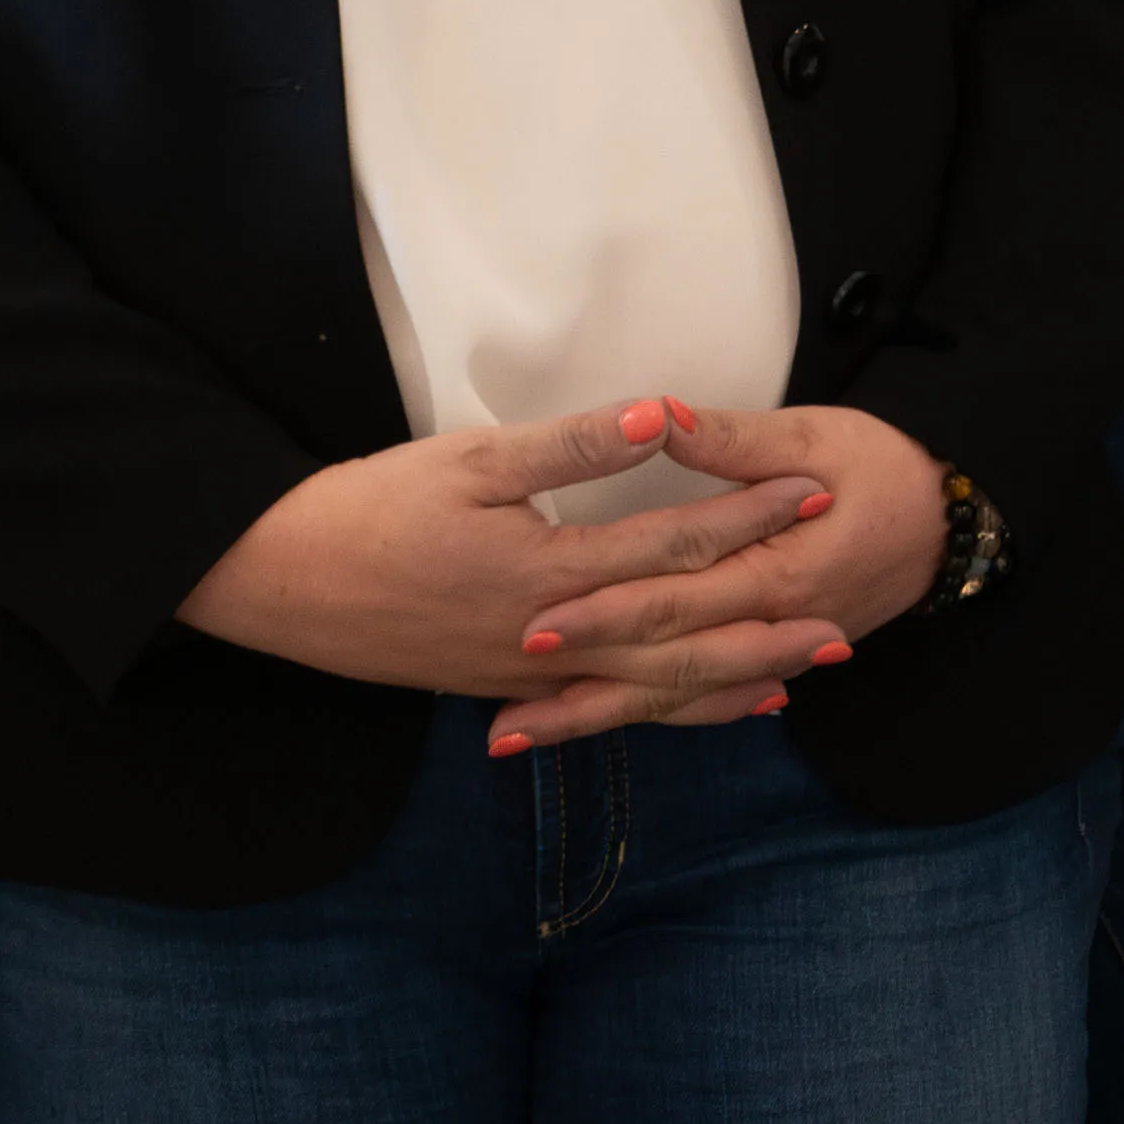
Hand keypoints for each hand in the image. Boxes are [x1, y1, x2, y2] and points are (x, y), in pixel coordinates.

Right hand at [177, 397, 826, 728]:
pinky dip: (664, 707)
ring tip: (798, 679)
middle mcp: (549, 638)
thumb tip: (664, 415)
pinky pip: (603, 707)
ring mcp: (526, 675)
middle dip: (765, 626)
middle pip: (680, 636)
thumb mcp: (473, 457)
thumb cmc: (372, 509)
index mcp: (549, 570)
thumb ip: (575, 444)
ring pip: (648, 687)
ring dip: (728, 683)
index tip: (812, 492)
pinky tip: (704, 708)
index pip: (675, 540)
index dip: (749, 515)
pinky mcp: (503, 690)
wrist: (281, 583)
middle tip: (842, 624)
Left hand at [491, 399, 958, 750]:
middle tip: (502, 705)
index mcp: (777, 572)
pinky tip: (598, 722)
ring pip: (673, 694)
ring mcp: (772, 648)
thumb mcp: (816, 436)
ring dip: (598, 716)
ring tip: (518, 735)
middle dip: (581, 686)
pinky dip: (645, 714)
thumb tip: (663, 419)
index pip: (673, 600)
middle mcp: (770, 627)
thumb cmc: (886, 465)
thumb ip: (734, 441)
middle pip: (661, 666)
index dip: (601, 614)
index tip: (534, 625)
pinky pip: (703, 695)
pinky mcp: (770, 650)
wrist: (952, 518)